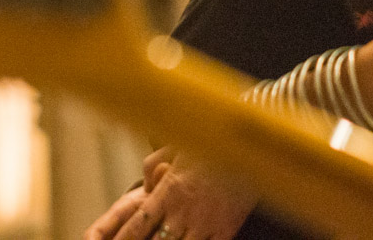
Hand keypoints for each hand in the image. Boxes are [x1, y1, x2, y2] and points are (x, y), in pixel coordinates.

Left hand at [88, 146, 257, 239]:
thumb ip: (153, 164)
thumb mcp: (177, 145)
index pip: (136, 224)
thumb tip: (144, 184)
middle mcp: (182, 211)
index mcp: (167, 190)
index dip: (123, 239)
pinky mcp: (226, 229)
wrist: (250, 142)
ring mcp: (204, 223)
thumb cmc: (213, 141)